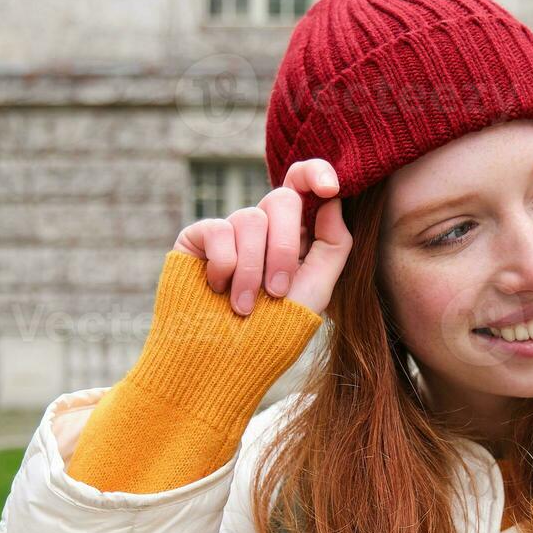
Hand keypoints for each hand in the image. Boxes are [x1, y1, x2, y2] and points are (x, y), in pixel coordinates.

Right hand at [173, 158, 351, 316]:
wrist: (224, 359)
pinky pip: (218, 230)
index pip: (302, 184)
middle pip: (281, 199)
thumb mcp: (317, 289)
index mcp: (294, 233)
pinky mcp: (198, 238)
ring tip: (245, 307)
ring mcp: (229, 230)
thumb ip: (334, 244)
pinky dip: (225, 266)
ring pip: (250, 219)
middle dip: (285, 247)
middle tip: (278, 291)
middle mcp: (262, 227)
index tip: (331, 187)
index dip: (316, 173)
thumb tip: (333, 200)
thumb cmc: (275, 329)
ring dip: (252, 270)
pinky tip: (218, 290)